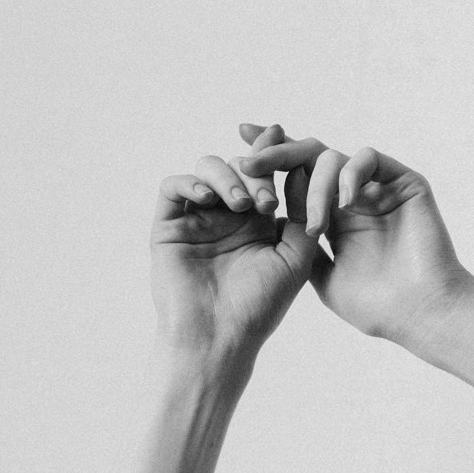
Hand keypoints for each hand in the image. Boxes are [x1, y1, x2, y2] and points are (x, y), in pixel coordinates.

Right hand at [150, 124, 322, 375]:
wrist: (218, 339)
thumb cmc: (259, 307)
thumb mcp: (295, 259)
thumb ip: (304, 216)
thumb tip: (304, 171)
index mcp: (257, 222)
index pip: (264, 174)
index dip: (271, 149)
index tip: (283, 133)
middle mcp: (226, 216)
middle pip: (238, 166)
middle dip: (255, 174)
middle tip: (266, 202)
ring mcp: (197, 219)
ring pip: (207, 167)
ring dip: (227, 177)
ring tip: (240, 205)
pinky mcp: (169, 226)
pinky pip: (173, 186)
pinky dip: (190, 182)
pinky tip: (207, 197)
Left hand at [236, 125, 470, 354]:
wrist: (420, 314)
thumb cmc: (378, 307)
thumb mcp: (323, 279)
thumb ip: (300, 248)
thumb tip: (269, 228)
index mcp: (333, 214)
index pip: (296, 177)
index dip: (270, 161)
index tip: (240, 154)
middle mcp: (353, 195)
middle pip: (309, 157)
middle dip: (277, 155)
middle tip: (250, 162)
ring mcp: (378, 187)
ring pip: (333, 158)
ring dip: (316, 188)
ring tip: (315, 225)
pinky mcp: (404, 182)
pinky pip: (368, 159)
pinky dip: (350, 175)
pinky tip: (344, 204)